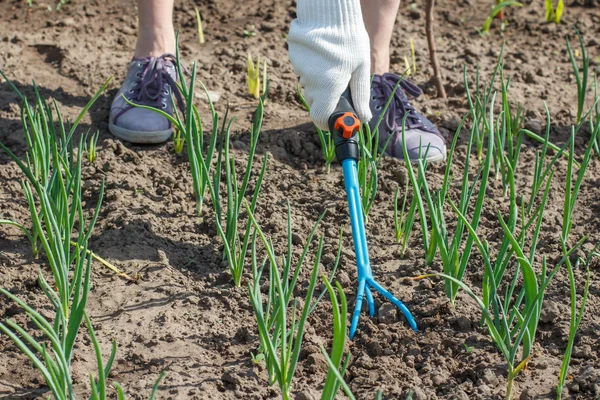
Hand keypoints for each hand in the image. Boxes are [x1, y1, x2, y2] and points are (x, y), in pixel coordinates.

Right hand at [287, 0, 371, 130]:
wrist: (329, 12)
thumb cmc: (350, 40)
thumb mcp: (361, 68)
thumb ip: (361, 95)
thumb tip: (364, 119)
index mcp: (328, 88)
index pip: (320, 118)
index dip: (327, 123)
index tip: (335, 119)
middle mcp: (311, 83)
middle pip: (316, 102)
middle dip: (327, 100)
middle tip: (340, 85)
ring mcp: (300, 70)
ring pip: (310, 86)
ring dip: (320, 83)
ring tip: (333, 64)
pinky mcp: (294, 58)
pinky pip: (304, 71)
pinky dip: (313, 69)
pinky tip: (323, 55)